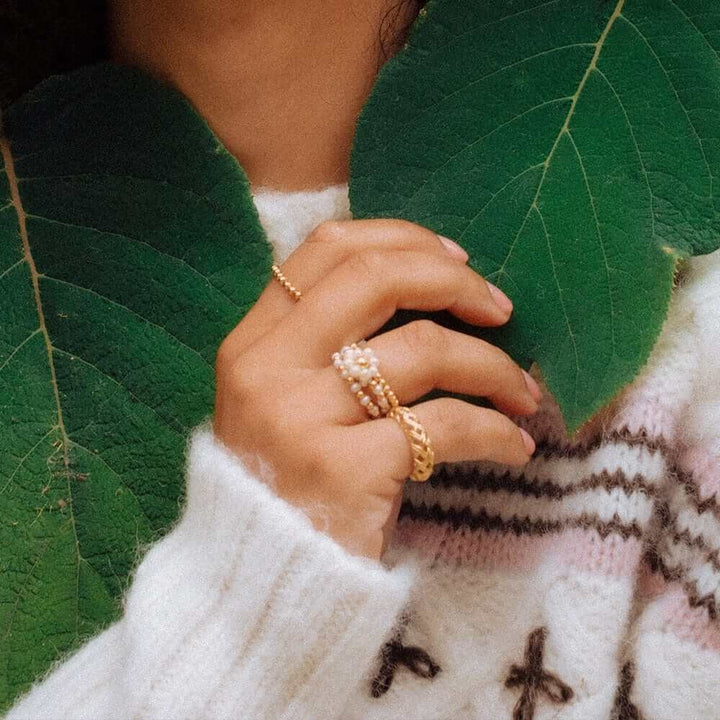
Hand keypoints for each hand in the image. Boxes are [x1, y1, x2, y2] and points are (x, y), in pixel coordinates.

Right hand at [214, 219, 540, 559]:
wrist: (264, 582)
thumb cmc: (290, 483)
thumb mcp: (286, 401)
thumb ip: (328, 345)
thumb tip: (431, 289)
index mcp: (253, 342)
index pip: (327, 248)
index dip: (401, 238)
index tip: (455, 261)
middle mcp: (268, 370)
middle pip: (375, 279)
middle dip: (454, 282)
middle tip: (500, 310)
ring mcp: (300, 419)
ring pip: (424, 350)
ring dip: (493, 366)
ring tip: (521, 393)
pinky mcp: (344, 471)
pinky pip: (445, 425)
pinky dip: (494, 430)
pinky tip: (513, 445)